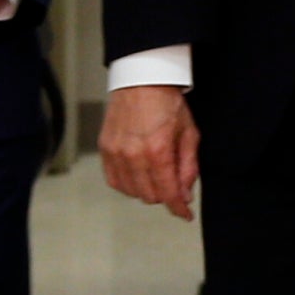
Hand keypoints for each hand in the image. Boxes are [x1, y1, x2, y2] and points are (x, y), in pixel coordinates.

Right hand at [100, 84, 201, 220]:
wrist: (142, 79)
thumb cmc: (168, 103)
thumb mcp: (189, 133)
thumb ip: (188, 167)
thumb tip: (184, 195)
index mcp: (158, 151)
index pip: (167, 193)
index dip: (178, 208)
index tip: (185, 215)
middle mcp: (133, 155)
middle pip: (149, 196)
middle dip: (165, 194)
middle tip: (173, 182)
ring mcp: (116, 153)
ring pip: (131, 191)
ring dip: (146, 190)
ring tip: (156, 174)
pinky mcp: (105, 149)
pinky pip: (114, 181)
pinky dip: (127, 184)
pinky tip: (138, 174)